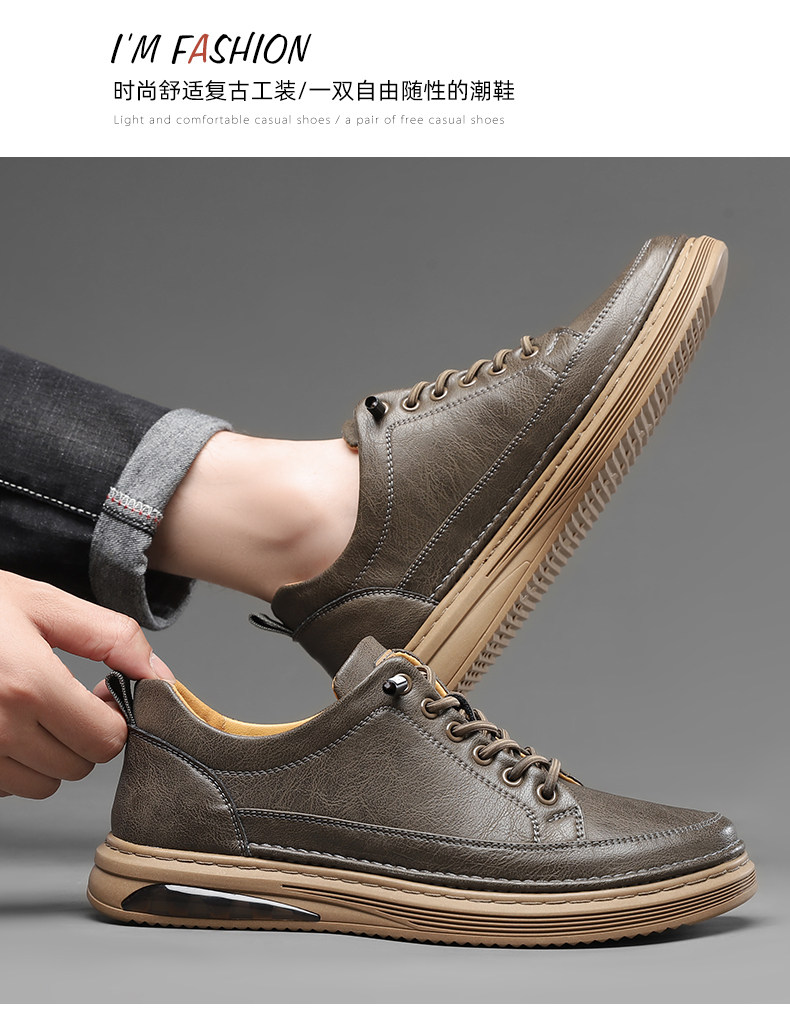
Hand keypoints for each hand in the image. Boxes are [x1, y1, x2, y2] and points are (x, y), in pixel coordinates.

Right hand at [0, 569, 174, 798]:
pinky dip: (11, 763)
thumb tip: (157, 674)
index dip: (112, 716)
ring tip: (26, 708)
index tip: (97, 692)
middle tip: (61, 695)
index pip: (106, 739)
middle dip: (82, 733)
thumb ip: (110, 637)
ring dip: (47, 753)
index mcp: (29, 685)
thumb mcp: (43, 603)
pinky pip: (4, 786)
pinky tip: (1, 722)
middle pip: (78, 765)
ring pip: (42, 784)